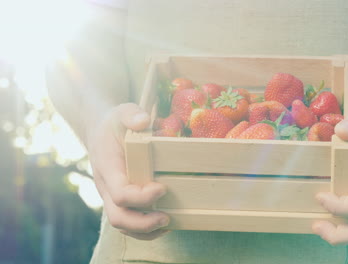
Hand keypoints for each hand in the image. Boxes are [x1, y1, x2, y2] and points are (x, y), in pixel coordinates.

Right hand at [86, 103, 169, 239]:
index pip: (120, 192)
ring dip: (145, 230)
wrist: (99, 130)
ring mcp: (111, 195)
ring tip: (169, 223)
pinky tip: (164, 223)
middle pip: (118, 217)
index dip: (141, 197)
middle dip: (143, 223)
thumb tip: (143, 122)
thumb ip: (131, 114)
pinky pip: (127, 221)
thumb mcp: (121, 111)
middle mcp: (107, 186)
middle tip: (167, 217)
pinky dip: (144, 229)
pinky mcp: (119, 199)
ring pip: (122, 224)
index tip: (162, 188)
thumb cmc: (114, 122)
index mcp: (108, 167)